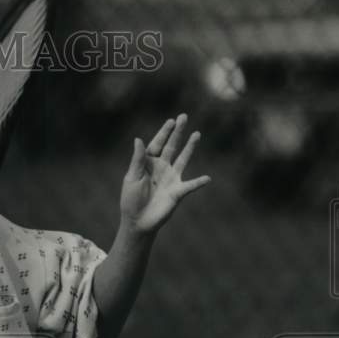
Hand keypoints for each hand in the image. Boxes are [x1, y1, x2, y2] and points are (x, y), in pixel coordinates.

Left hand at [119, 113, 210, 234]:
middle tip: (183, 116)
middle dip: (177, 132)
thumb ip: (137, 159)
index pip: (157, 144)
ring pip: (183, 159)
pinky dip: (198, 182)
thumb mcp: (132, 177)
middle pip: (171, 146)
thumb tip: (138, 139)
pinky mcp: (178, 192)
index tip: (171, 121)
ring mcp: (171, 178)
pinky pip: (190, 185)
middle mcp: (162, 168)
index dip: (163, 133)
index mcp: (148, 163)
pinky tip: (207, 178)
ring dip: (190, 147)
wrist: (138, 221)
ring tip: (197, 134)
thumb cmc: (131, 199)